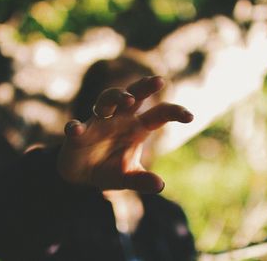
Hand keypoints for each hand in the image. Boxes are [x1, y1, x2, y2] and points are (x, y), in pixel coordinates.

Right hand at [57, 76, 192, 192]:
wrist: (83, 176)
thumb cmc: (110, 170)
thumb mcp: (128, 177)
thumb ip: (142, 180)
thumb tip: (160, 185)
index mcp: (137, 128)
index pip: (158, 114)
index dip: (174, 112)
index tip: (190, 117)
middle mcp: (120, 120)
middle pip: (133, 95)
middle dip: (144, 87)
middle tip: (158, 81)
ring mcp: (98, 123)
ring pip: (106, 101)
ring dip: (115, 97)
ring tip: (128, 101)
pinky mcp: (78, 133)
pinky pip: (76, 126)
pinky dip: (76, 127)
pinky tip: (76, 130)